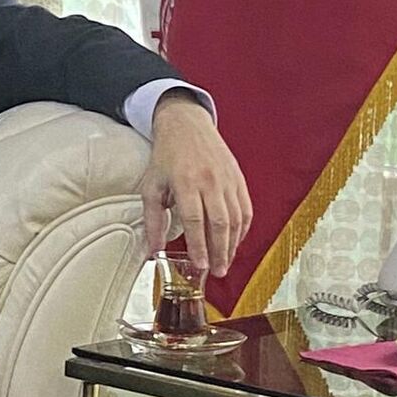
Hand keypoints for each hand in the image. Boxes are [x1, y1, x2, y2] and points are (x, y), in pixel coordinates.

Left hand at [140, 94, 250, 277]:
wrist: (186, 125)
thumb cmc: (166, 157)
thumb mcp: (151, 187)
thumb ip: (153, 221)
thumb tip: (153, 252)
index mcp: (186, 182)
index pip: (194, 220)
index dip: (199, 246)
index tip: (200, 265)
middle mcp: (210, 181)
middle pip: (219, 223)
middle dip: (220, 252)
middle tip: (217, 272)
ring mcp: (227, 179)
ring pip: (235, 218)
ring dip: (232, 245)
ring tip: (225, 263)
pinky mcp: (238, 179)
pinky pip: (245, 208)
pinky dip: (242, 229)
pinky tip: (235, 243)